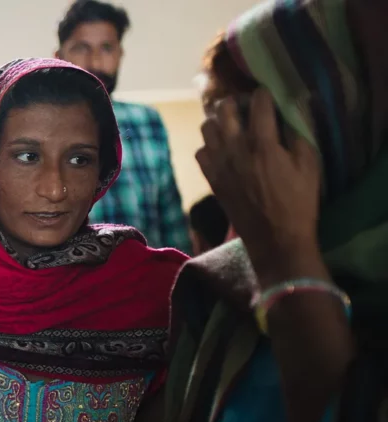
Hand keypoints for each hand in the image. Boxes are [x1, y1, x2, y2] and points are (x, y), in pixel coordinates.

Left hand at [196, 89, 322, 278]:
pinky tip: (223, 149)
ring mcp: (219, 164)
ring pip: (207, 127)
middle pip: (223, 109)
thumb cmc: (298, 202)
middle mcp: (234, 149)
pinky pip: (200, 151)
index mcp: (262, 143)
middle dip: (235, 102)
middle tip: (246, 108)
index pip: (257, 102)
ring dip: (219, 121)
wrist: (275, 238)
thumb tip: (292, 108)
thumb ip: (299, 133)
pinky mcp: (211, 179)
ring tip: (232, 126)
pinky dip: (209, 145)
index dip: (264, 94)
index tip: (268, 96)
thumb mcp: (309, 164)